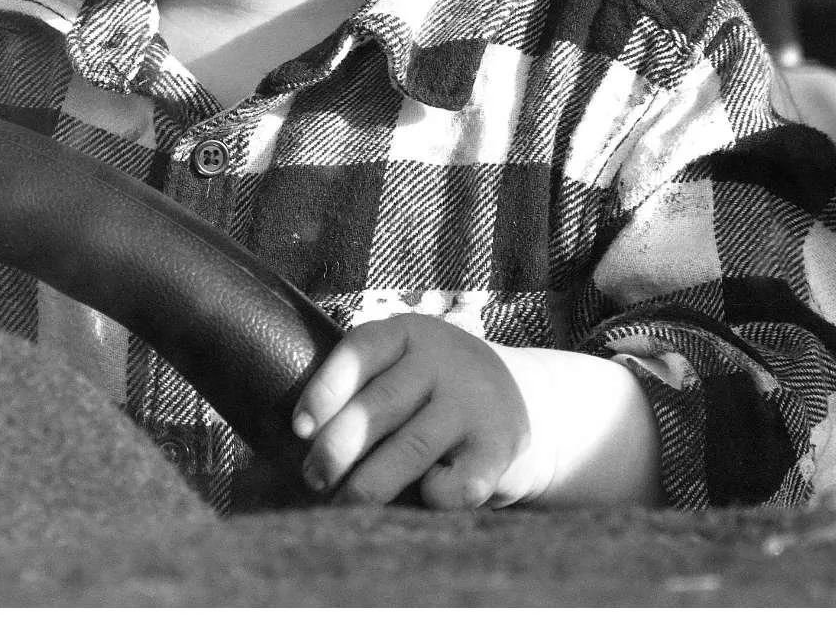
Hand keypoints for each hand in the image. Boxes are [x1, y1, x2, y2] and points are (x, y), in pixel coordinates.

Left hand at [290, 313, 541, 508]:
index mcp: (410, 332)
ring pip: (410, 449)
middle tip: (315, 478)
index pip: (360, 352)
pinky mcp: (501, 445)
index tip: (300, 429)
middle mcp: (444, 359)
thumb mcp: (407, 367)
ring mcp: (476, 401)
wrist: (535, 402)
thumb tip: (302, 439)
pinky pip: (455, 484)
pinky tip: (427, 494)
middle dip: (337, 449)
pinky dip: (434, 496)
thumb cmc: (440, 393)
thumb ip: (366, 387)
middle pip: (379, 406)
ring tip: (346, 502)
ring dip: (370, 484)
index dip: (325, 391)